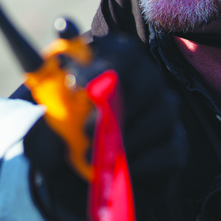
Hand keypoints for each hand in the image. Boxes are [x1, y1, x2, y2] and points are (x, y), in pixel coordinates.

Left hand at [23, 29, 186, 220]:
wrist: (71, 174)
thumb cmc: (57, 130)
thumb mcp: (46, 110)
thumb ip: (52, 85)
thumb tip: (58, 46)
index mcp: (114, 58)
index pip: (123, 52)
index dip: (104, 67)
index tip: (77, 85)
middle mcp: (145, 78)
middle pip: (150, 79)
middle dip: (117, 106)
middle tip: (86, 130)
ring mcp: (163, 111)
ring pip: (161, 115)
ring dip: (126, 138)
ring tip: (94, 157)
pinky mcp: (174, 144)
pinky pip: (169, 150)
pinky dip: (142, 162)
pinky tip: (118, 168)